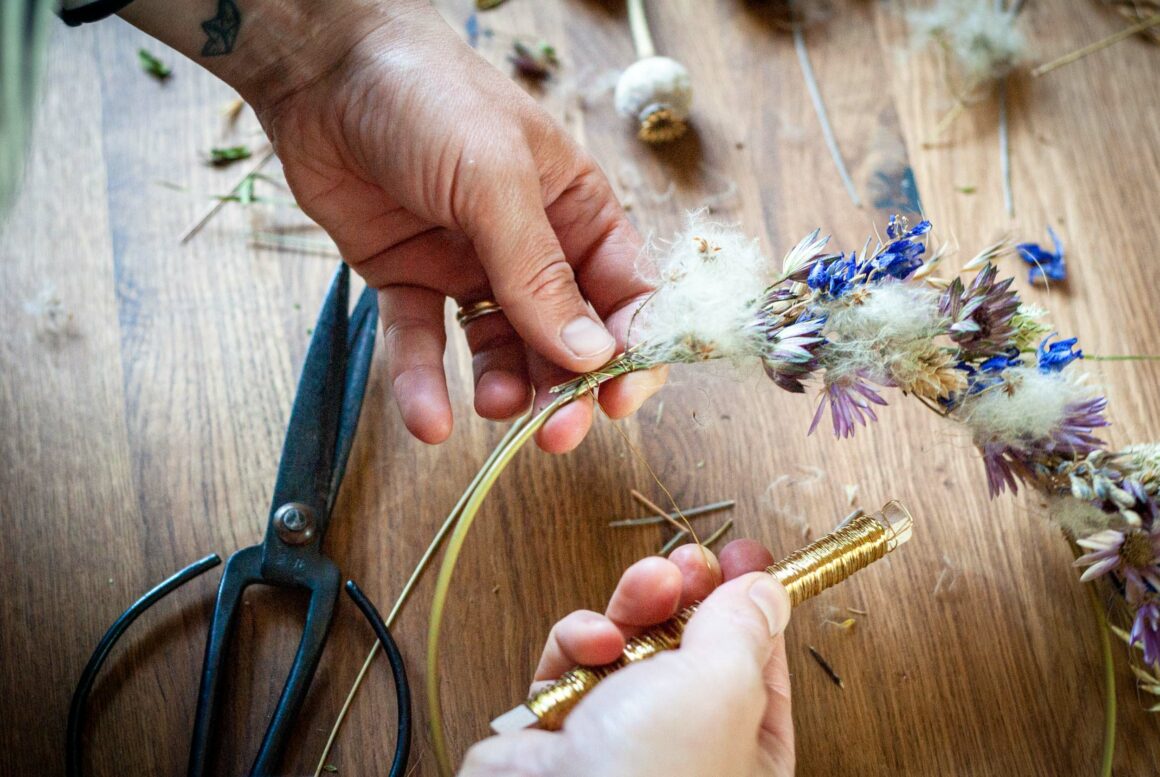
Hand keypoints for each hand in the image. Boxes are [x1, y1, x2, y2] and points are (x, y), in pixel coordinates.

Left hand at [122, 0, 665, 451]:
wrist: (322, 71)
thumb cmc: (428, 96)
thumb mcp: (495, 178)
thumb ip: (539, 270)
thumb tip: (589, 354)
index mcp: (577, 211)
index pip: (628, 294)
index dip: (633, 351)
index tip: (618, 399)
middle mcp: (532, 246)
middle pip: (568, 337)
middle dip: (567, 388)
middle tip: (557, 432)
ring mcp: (471, 267)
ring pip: (503, 350)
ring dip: (505, 389)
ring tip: (496, 409)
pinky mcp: (411, 281)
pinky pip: (424, 344)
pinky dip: (425, 384)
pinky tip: (428, 421)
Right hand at [461, 540, 794, 776]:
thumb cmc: (658, 770)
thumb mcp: (725, 682)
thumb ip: (744, 628)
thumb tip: (765, 592)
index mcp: (744, 749)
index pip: (760, 667)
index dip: (754, 608)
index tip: (746, 557)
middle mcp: (683, 744)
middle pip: (692, 647)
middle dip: (687, 594)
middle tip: (688, 560)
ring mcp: (620, 734)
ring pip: (630, 643)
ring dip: (635, 605)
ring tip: (645, 585)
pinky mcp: (562, 723)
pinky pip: (574, 660)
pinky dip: (579, 640)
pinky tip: (592, 643)